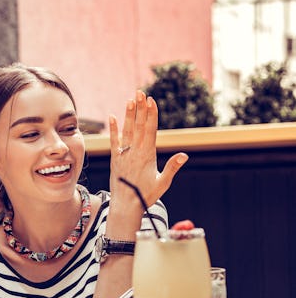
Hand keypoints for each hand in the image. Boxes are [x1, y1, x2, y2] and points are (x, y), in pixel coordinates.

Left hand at [107, 90, 187, 206]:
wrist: (125, 205)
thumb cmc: (146, 195)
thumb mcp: (162, 182)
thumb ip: (172, 168)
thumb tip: (184, 155)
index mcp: (147, 155)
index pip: (150, 130)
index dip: (150, 114)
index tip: (151, 100)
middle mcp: (135, 151)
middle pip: (139, 126)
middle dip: (140, 108)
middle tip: (141, 92)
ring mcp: (124, 154)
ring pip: (127, 130)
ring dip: (129, 114)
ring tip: (130, 99)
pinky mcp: (115, 159)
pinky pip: (114, 141)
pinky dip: (113, 129)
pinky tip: (112, 117)